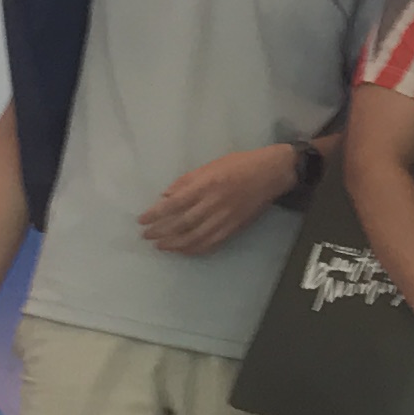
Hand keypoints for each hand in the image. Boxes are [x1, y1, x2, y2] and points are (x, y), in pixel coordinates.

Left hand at [139, 142, 300, 257]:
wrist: (271, 173)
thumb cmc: (239, 164)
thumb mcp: (210, 165)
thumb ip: (187, 181)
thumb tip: (165, 196)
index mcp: (207, 184)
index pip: (174, 204)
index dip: (156, 214)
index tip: (142, 220)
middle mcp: (214, 203)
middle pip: (182, 224)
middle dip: (161, 232)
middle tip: (147, 236)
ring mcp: (225, 218)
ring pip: (195, 237)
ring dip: (175, 244)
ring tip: (161, 246)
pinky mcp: (234, 228)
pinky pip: (211, 243)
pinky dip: (195, 249)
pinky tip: (184, 250)